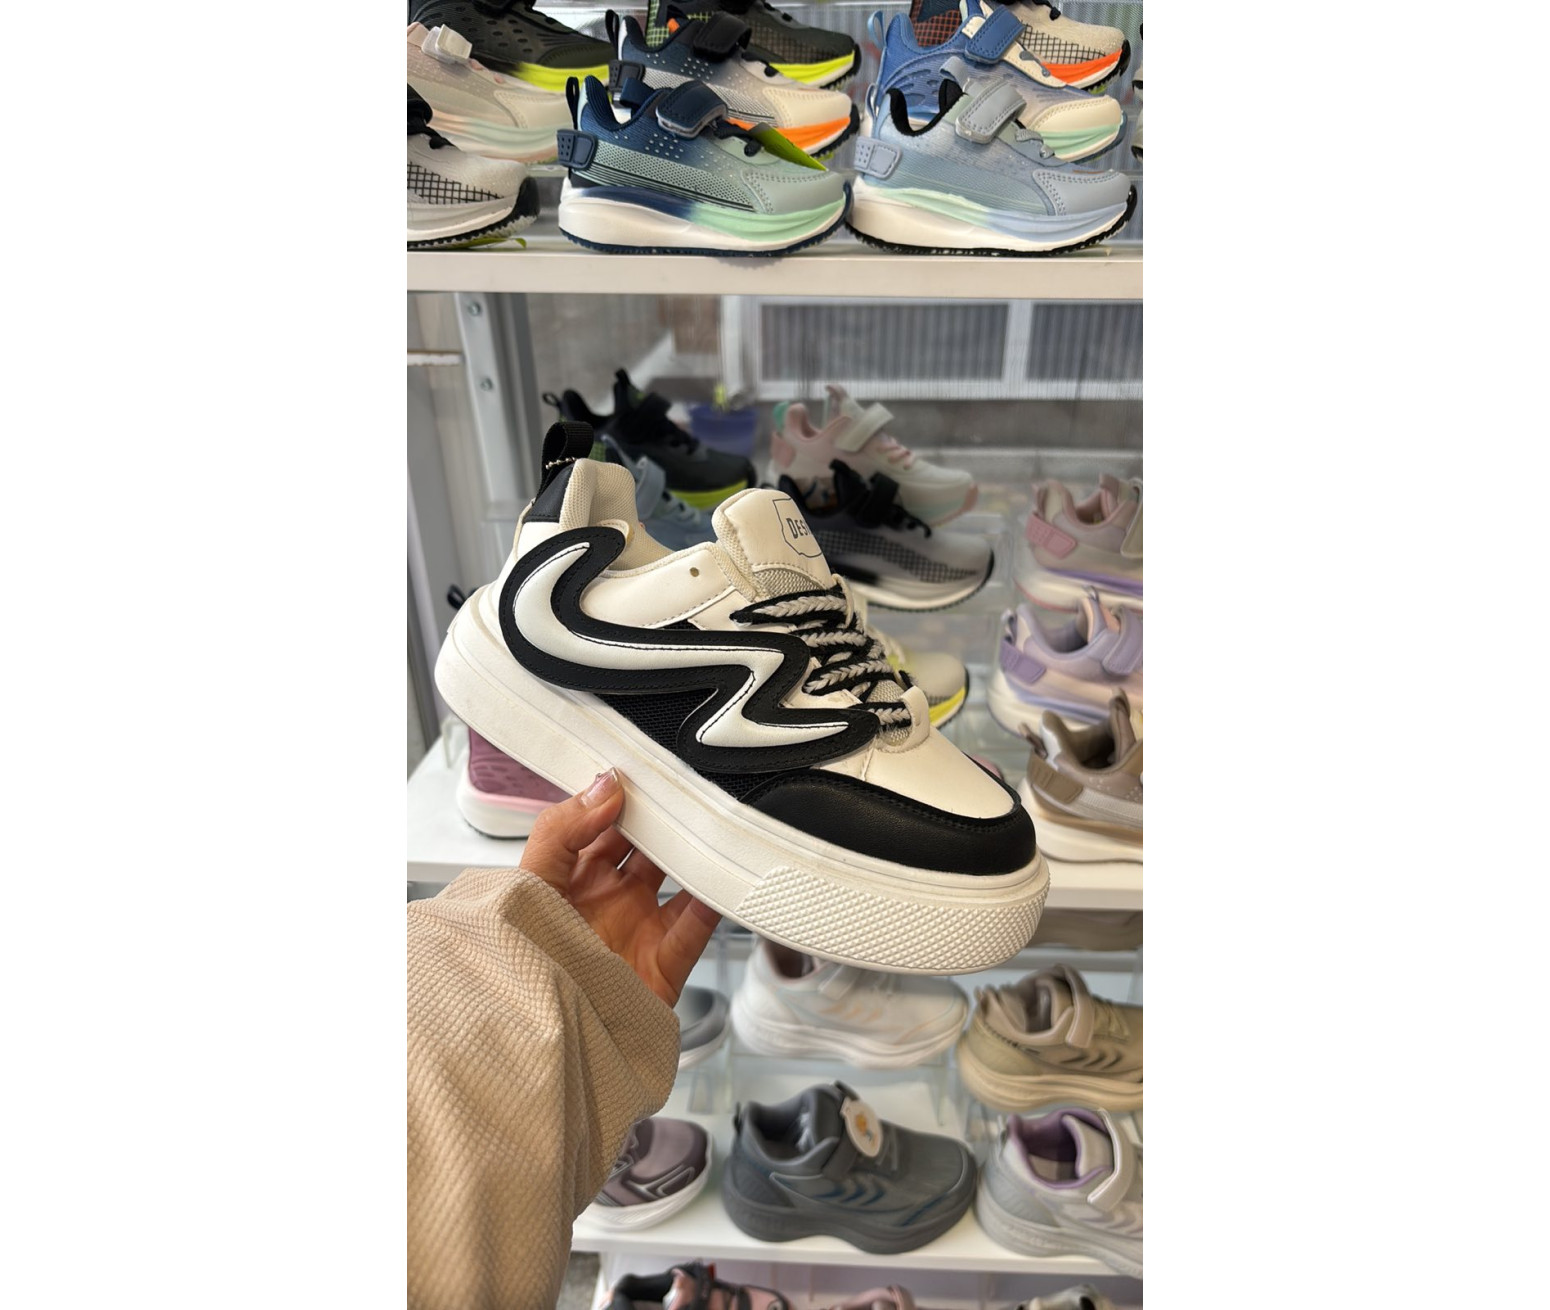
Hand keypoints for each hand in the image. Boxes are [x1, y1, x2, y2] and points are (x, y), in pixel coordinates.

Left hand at [520, 768, 720, 1005]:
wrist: (538, 1035)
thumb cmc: (522, 957)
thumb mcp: (530, 881)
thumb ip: (563, 829)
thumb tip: (608, 785)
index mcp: (571, 877)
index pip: (604, 824)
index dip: (625, 797)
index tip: (650, 771)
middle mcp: (608, 900)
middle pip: (648, 848)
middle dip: (668, 821)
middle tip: (691, 791)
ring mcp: (638, 930)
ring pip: (681, 882)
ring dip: (698, 857)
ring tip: (715, 829)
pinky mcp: (663, 965)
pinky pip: (697, 927)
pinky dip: (715, 903)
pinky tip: (724, 879)